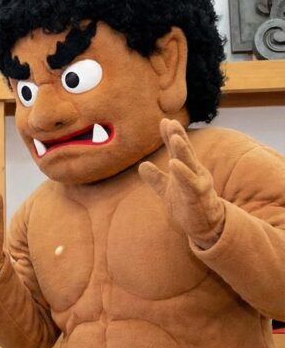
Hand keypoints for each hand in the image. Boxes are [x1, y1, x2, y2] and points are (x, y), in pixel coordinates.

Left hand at [138, 119, 225, 248]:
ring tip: (174, 136)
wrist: (205, 227)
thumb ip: (156, 177)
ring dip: (182, 149)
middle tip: (170, 121)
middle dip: (178, 136)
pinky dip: (183, 173)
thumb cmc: (187, 206)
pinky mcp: (199, 197)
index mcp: (187, 169)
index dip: (170, 136)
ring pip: (190, 164)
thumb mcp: (168, 190)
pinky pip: (190, 183)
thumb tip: (142, 165)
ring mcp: (198, 183)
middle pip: (185, 152)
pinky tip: (174, 164)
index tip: (163, 120)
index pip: (177, 149)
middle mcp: (195, 172)